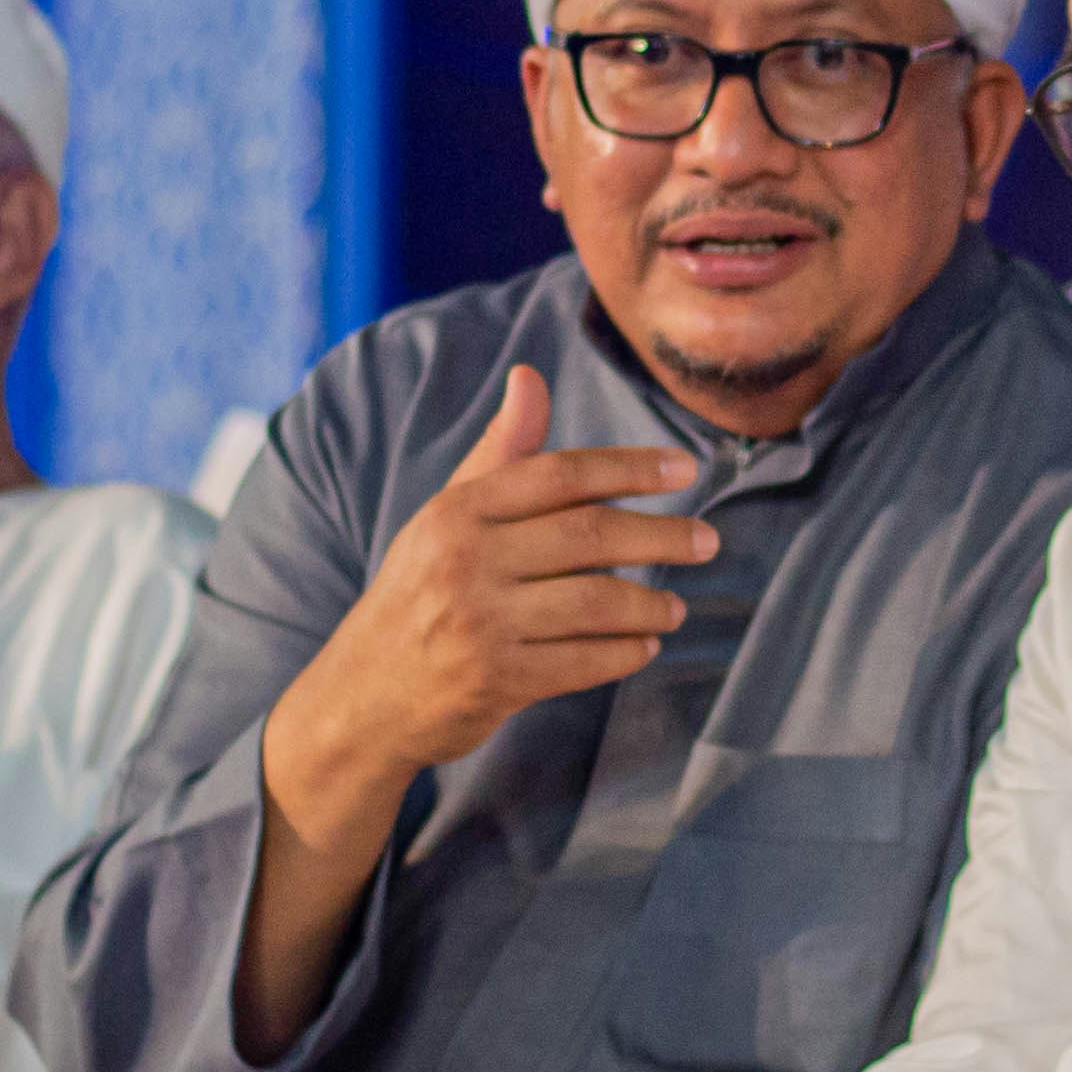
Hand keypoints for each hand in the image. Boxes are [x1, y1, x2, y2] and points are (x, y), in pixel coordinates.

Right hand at [278, 369, 706, 804]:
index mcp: (458, 512)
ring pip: (594, 604)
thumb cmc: (418, 593)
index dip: (629, 467)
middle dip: (661, 536)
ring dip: (648, 604)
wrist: (364, 696)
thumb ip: (500, 453)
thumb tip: (530, 376)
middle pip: (588, 536)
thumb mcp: (446, 518)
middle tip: (707, 540)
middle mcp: (467, 562)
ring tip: (675, 606)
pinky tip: (643, 646)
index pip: (558, 475)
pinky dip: (623, 654)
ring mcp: (480, 625)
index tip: (685, 467)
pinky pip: (582, 663)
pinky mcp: (495, 683)